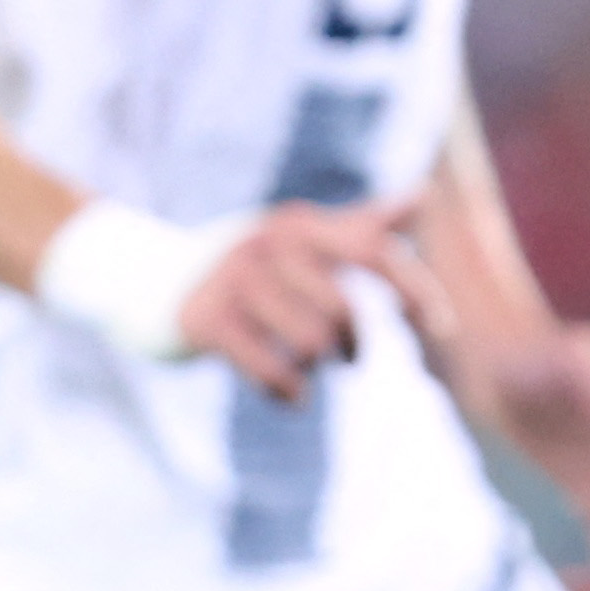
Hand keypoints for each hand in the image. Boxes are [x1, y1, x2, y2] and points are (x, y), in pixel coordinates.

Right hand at [176, 197, 444, 404]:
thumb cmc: (249, 263)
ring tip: (307, 367)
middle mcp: (269, 245)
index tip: (441, 326)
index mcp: (301, 225)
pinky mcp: (206, 321)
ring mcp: (234, 281)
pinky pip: (270, 369)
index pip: (374, 253)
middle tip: (349, 358)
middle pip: (343, 311)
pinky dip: (289, 391)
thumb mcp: (302, 238)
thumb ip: (363, 224)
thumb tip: (423, 194)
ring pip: (309, 342)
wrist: (148, 279)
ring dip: (317, 367)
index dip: (415, 290)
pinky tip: (293, 396)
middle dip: (353, 345)